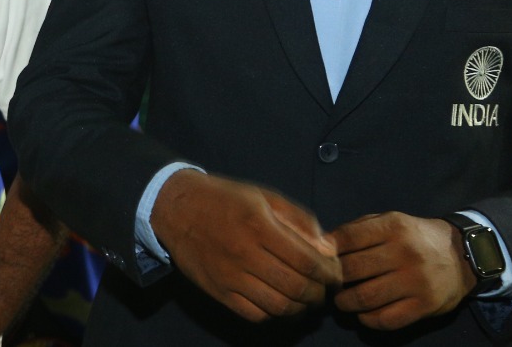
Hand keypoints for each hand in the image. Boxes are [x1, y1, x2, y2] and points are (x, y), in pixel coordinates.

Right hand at [150, 171, 341, 321]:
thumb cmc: (225, 199)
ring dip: (301, 307)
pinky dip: (275, 314)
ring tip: (306, 299)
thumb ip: (300, 221)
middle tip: (324, 289)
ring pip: (280, 307)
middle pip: (298, 288)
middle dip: (320, 293)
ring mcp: (229, 276)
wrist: (176, 208)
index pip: (308, 262)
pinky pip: (256, 314)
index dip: (330, 273)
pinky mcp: (219, 292)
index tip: (335, 274)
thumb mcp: (264, 197)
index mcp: (258, 225)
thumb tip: (328, 250)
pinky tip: (280, 301)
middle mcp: (244, 253)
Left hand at [332, 213, 475, 330]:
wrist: (462, 256)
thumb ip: (358, 230)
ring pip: (365, 297)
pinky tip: (363, 314)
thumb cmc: (415, 237)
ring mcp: (416, 281)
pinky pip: (387, 319)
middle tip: (329, 284)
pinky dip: (368, 320)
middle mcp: (404, 253)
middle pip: (352, 269)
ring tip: (342, 301)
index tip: (321, 259)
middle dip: (333, 279)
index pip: (346, 239)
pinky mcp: (425, 305)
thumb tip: (323, 246)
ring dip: (345, 303)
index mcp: (393, 227)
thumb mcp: (390, 221)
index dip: (327, 251)